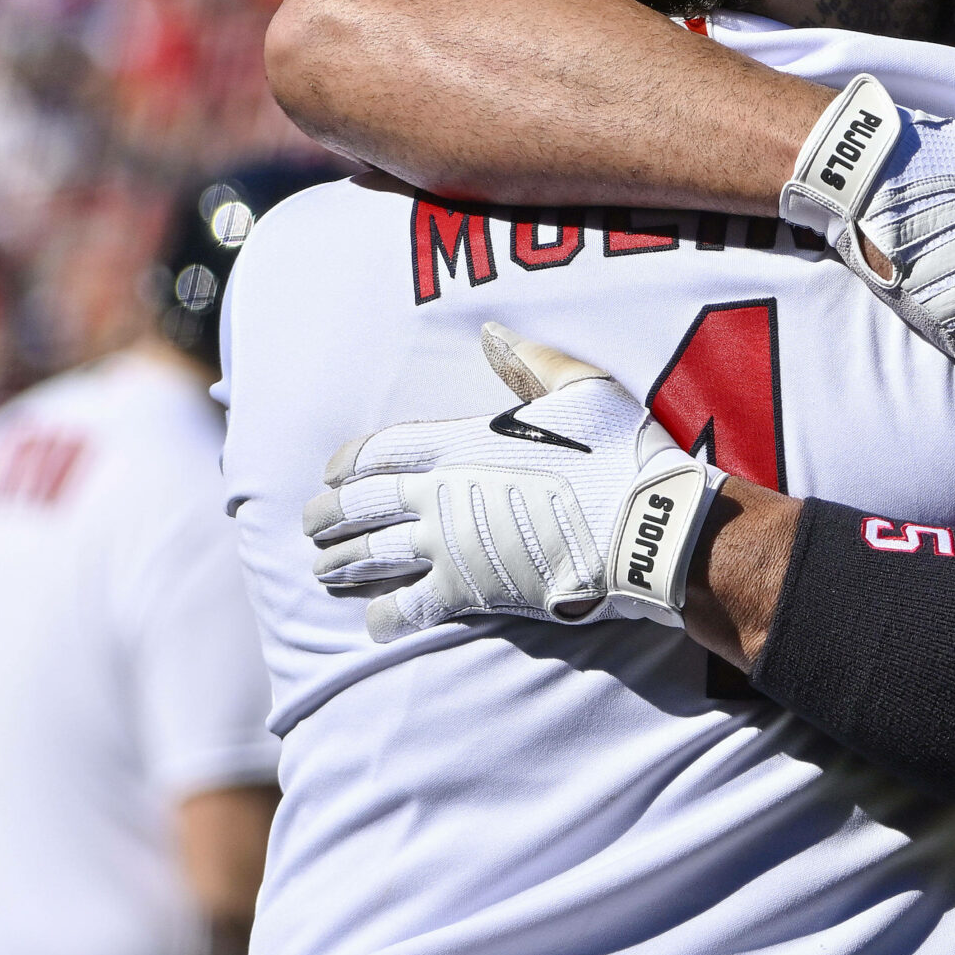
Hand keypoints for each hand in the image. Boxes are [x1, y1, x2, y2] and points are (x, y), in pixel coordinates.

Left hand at [304, 325, 724, 640]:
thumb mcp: (581, 386)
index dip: (348, 463)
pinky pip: (407, 608)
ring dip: (340, 564)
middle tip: (311, 527)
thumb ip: (529, 360)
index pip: (381, 450)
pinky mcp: (468, 594)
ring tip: (323, 571)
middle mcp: (441, 494)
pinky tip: (372, 622)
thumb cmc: (618, 455)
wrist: (642, 528)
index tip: (331, 474)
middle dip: (328, 517)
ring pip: (371, 556)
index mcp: (460, 443)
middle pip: (360, 505)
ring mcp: (448, 547)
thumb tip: (490, 333)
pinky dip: (384, 617)